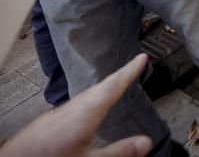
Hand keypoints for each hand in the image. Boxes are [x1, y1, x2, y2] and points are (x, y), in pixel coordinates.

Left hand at [0, 53, 151, 156]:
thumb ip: (119, 151)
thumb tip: (145, 142)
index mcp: (85, 113)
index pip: (113, 86)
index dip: (130, 71)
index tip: (141, 58)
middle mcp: (71, 109)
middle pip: (99, 87)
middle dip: (118, 76)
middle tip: (132, 67)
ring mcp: (56, 114)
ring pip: (85, 95)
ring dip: (103, 88)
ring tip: (114, 85)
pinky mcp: (47, 123)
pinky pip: (75, 104)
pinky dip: (89, 99)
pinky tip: (86, 110)